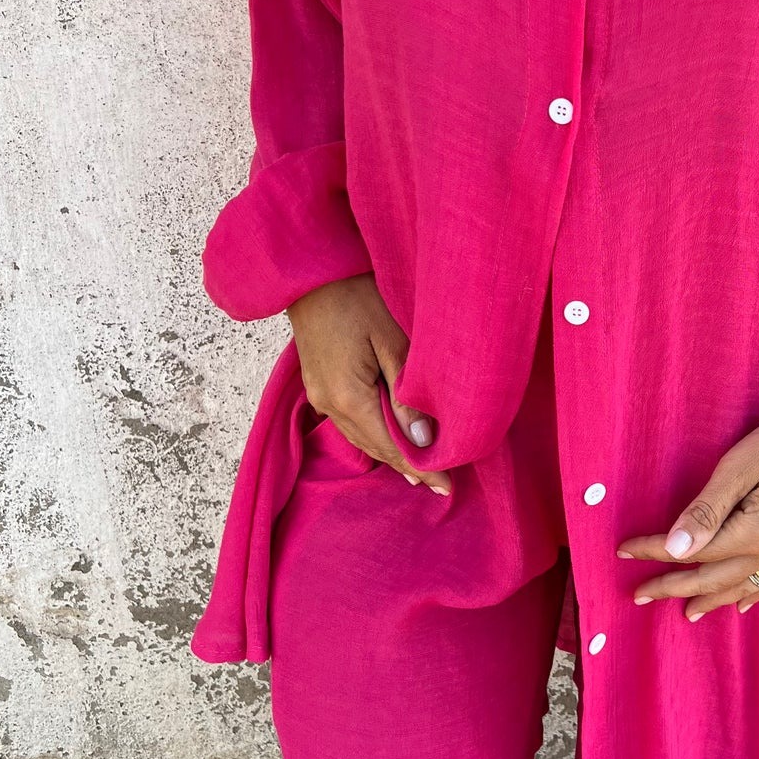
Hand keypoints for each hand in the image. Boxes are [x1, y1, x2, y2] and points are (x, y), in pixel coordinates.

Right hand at [288, 273, 450, 493]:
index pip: (390, 447)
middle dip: (406, 465)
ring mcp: (319, 394)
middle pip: (373, 447)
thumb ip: (407, 393)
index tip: (446, 487)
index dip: (420, 468)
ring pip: (360, 436)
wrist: (311, 271)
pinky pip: (350, 421)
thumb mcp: (392, 339)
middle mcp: (329, 404)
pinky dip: (373, 433)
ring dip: (389, 452)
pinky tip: (390, 436)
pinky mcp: (318, 382)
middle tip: (441, 483)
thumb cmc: (357, 295)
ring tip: (419, 468)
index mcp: (348, 397)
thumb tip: (422, 438)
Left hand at [616, 340, 758, 619]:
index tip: (623, 551)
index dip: (654, 552)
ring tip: (685, 613)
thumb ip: (706, 510)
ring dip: (709, 601)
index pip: (691, 551)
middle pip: (712, 579)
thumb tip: (675, 549)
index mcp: (753, 533)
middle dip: (672, 587)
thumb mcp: (740, 466)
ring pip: (740, 588)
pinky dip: (750, 596)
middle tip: (639, 594)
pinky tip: (741, 604)